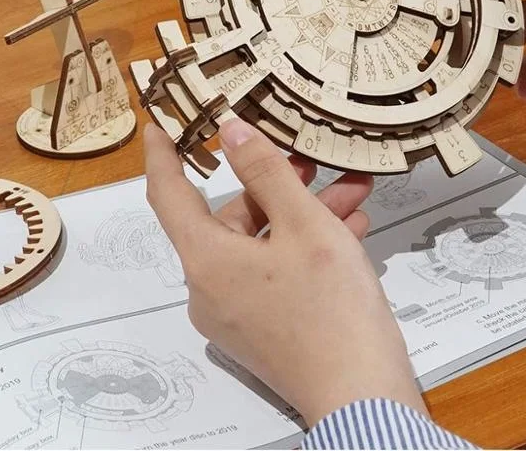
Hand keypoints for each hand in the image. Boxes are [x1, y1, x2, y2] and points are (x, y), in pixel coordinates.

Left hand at [143, 118, 425, 426]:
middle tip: (309, 156)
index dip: (163, 153)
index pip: (167, 193)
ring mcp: (236, 313)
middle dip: (274, 182)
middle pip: (230, 217)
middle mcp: (210, 288)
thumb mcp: (305, 225)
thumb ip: (266, 171)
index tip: (161, 124)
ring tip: (351, 191)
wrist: (365, 402)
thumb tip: (230, 132)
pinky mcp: (263, 329)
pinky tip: (351, 228)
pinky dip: (305, 247)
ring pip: (262, 242)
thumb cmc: (332, 311)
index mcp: (205, 260)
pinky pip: (274, 271)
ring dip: (303, 213)